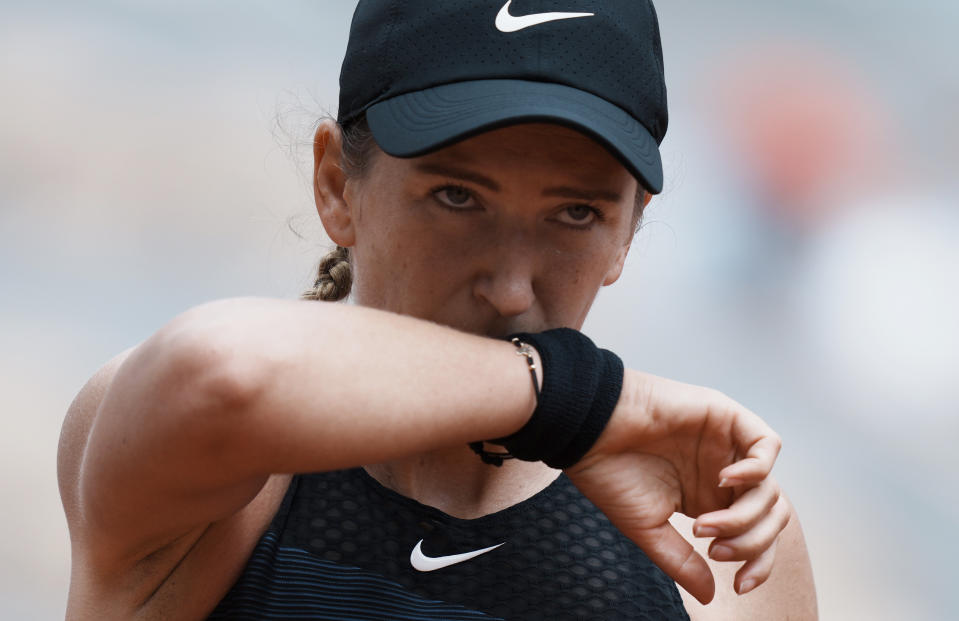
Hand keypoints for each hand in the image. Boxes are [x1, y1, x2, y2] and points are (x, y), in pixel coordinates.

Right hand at [565, 370, 786, 604]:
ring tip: (704, 523)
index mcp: (708, 498)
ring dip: (745, 516)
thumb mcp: (648, 527)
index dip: (757, 563)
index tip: (738, 587)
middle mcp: (723, 472)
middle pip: (770, 515)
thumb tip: (710, 596)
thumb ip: (682, 560)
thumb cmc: (610, 473)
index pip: (755, 534)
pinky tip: (724, 481)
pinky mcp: (727, 416)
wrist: (589, 429)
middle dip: (751, 543)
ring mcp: (727, 445)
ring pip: (770, 488)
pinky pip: (767, 446)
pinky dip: (756, 471)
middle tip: (715, 551)